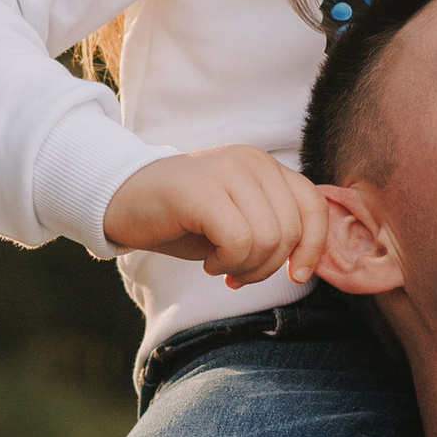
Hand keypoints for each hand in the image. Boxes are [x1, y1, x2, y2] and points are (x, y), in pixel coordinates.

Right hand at [105, 146, 330, 287]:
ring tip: (220, 264)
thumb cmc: (183, 218)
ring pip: (267, 239)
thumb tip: (305, 263)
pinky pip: (239, 241)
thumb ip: (274, 226)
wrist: (123, 201)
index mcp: (266, 166)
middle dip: (268, 266)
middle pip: (291, 230)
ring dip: (245, 267)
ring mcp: (227, 171)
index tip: (294, 275)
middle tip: (237, 273)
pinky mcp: (201, 189)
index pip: (313, 206)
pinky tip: (209, 261)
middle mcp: (252, 161)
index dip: (313, 248)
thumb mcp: (240, 219)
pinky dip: (227, 262)